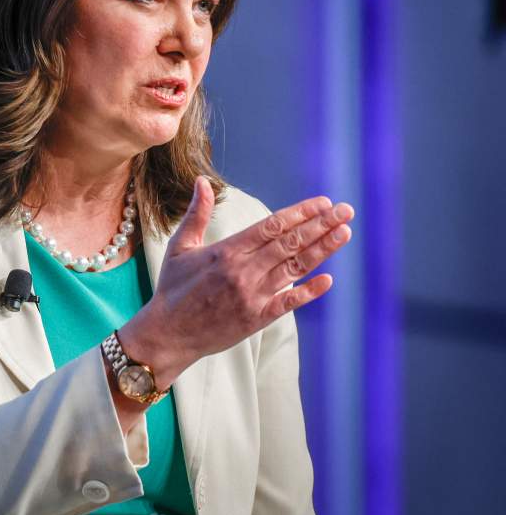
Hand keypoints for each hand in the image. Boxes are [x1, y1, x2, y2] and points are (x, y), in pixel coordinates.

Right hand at [118, 176, 353, 387]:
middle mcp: (243, 271)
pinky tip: (329, 280)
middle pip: (290, 242)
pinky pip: (288, 303)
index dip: (300, 213)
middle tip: (346, 210)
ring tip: (345, 233)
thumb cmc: (172, 287)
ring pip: (295, 268)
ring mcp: (252, 295)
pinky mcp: (256, 318)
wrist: (168, 333)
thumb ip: (197, 213)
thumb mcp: (180, 246)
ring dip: (323, 250)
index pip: (272, 226)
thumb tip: (201, 181)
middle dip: (320, 225)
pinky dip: (309, 292)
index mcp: (226, 251)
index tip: (323, 202)